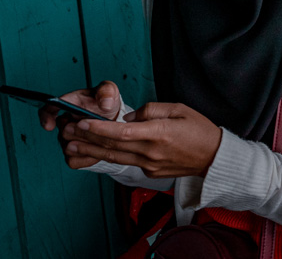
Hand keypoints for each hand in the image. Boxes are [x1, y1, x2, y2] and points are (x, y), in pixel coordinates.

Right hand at [39, 81, 123, 167]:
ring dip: (86, 145)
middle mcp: (64, 122)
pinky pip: (73, 161)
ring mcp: (67, 139)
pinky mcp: (72, 154)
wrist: (113, 119)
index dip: (46, 117)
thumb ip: (107, 92)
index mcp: (69, 103)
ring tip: (101, 138)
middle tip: (97, 126)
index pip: (49, 108)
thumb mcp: (109, 91)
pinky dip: (87, 158)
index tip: (50, 125)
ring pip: (68, 149)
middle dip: (82, 132)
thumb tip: (105, 104)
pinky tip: (98, 151)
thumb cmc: (106, 103)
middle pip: (63, 132)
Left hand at [61, 102, 222, 177]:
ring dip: (91, 152)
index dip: (99, 128)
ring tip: (71, 146)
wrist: (214, 157)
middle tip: (67, 132)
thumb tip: (130, 117)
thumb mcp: (179, 109)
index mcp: (158, 133)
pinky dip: (109, 157)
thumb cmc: (199, 129)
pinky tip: (96, 152)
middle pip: (112, 146)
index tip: (81, 122)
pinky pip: (127, 163)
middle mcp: (151, 152)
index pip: (121, 132)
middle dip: (87, 139)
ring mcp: (149, 165)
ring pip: (115, 158)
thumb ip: (152, 110)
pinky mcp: (150, 173)